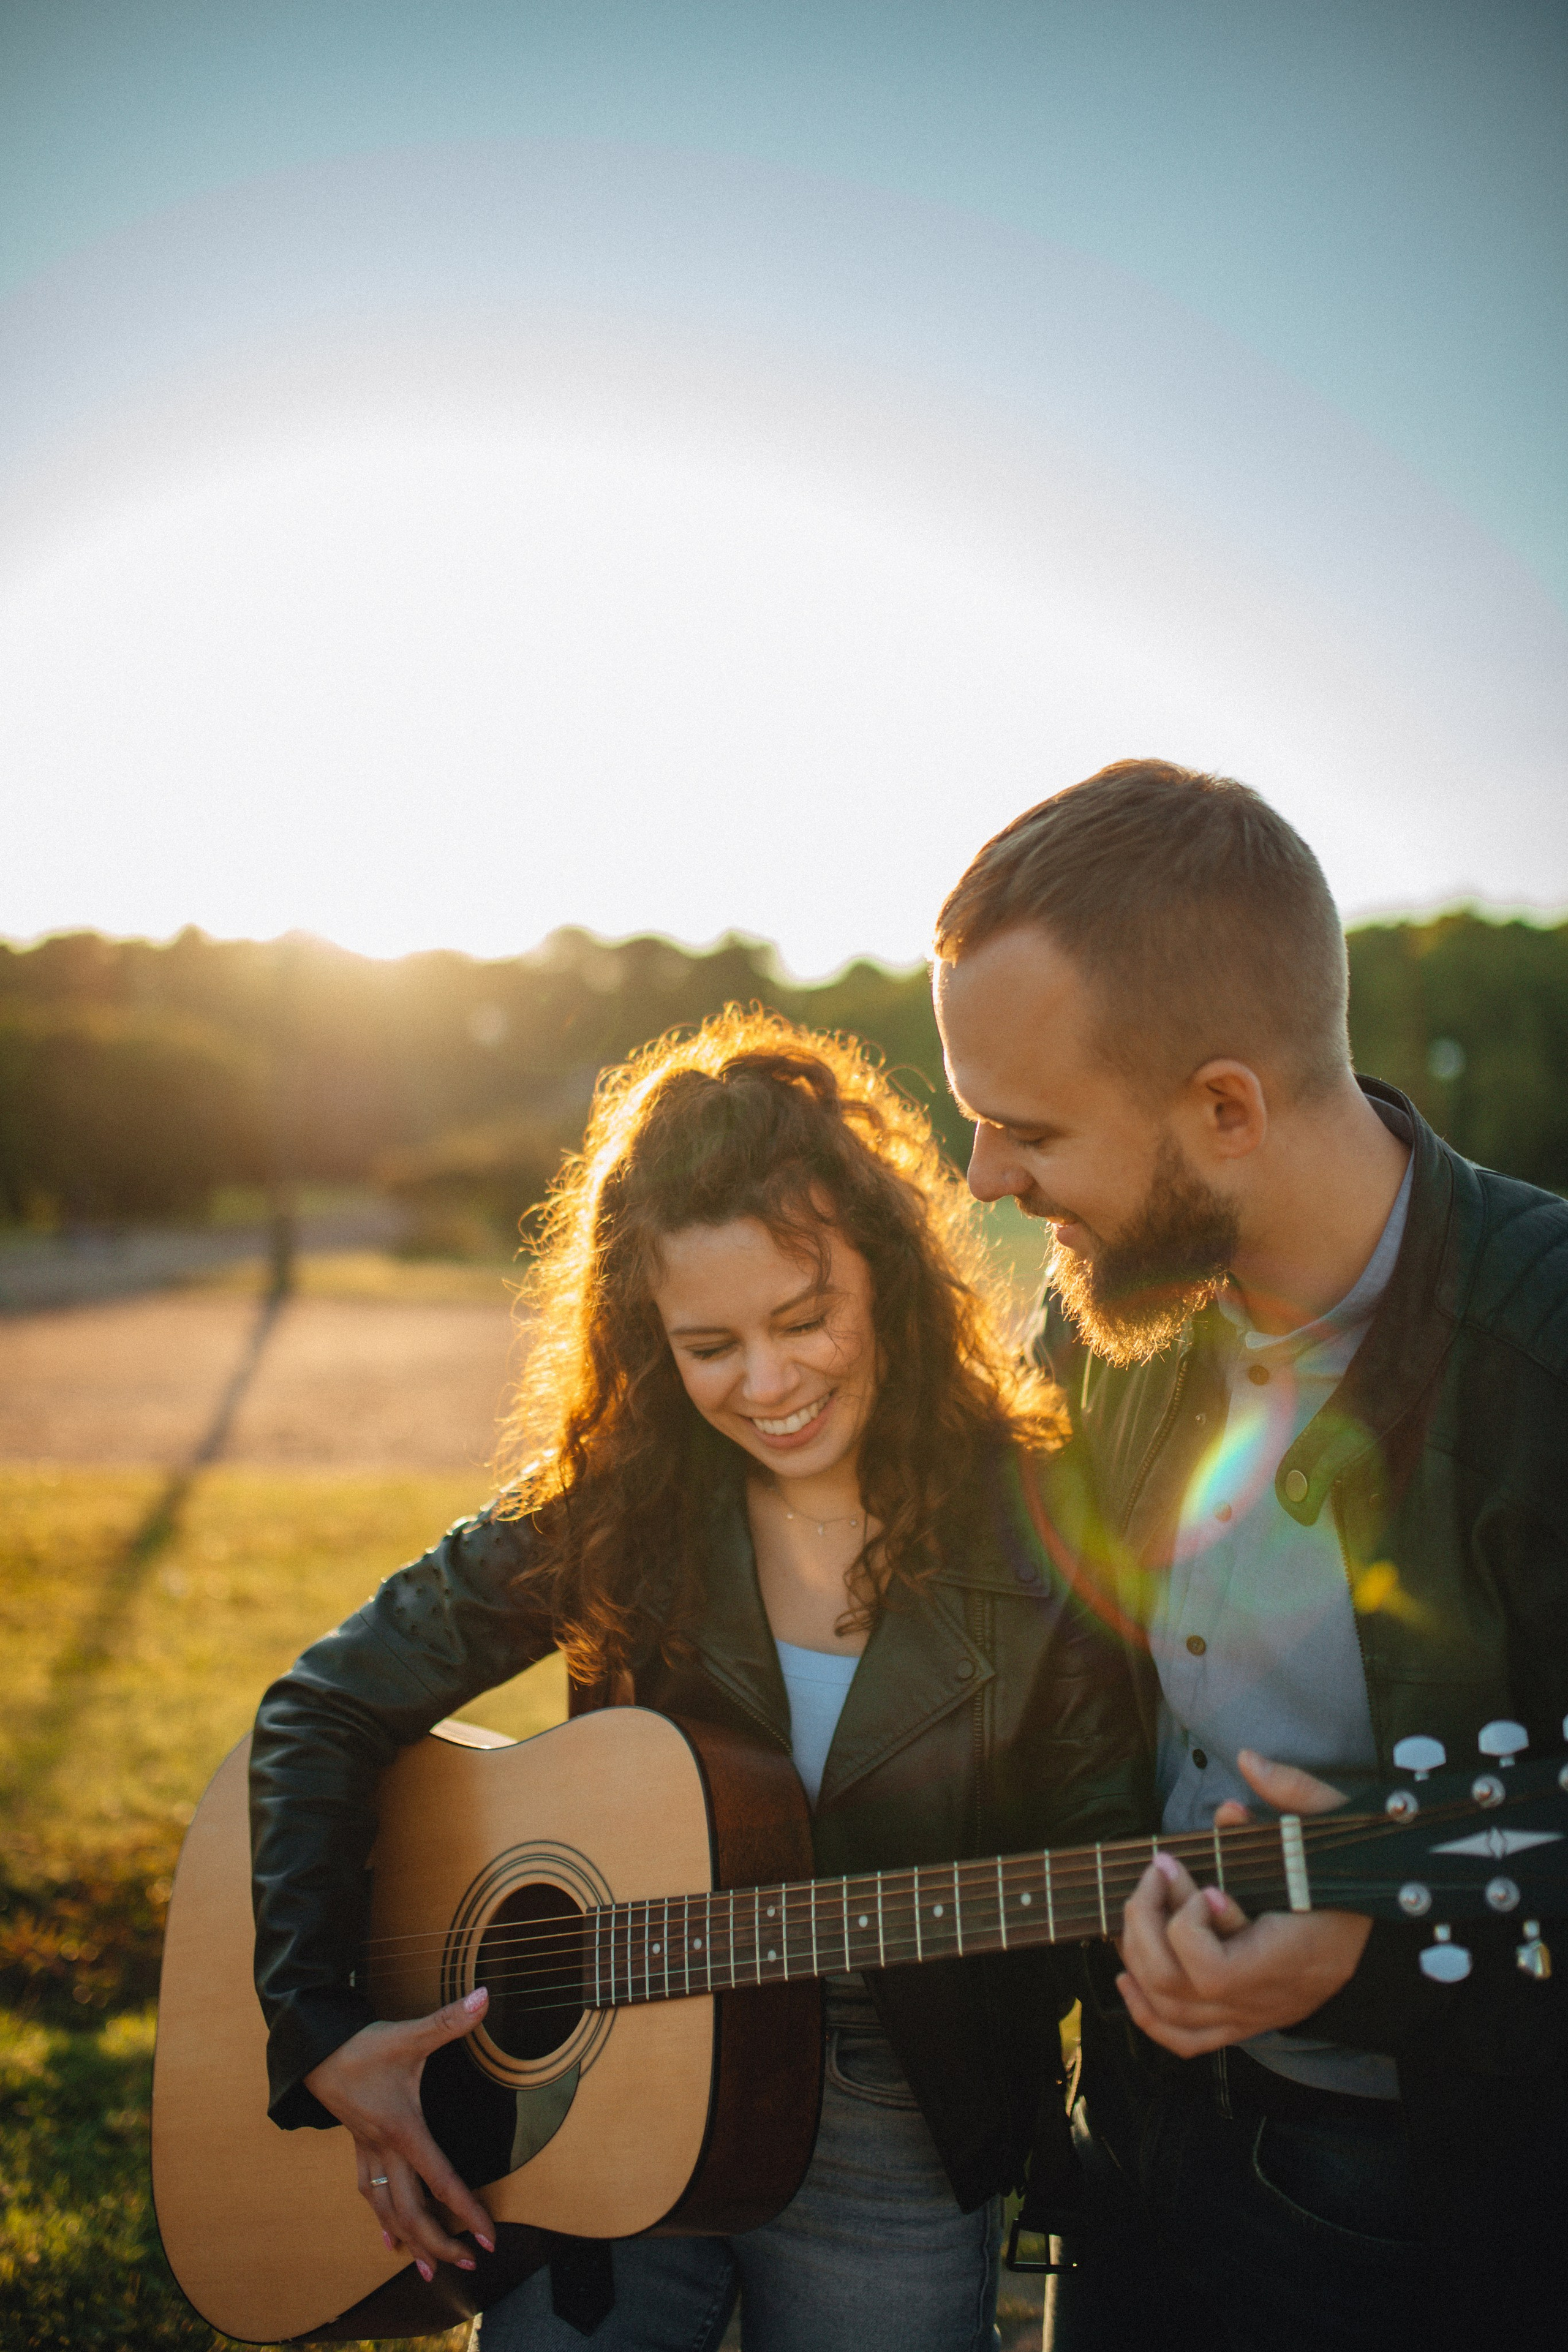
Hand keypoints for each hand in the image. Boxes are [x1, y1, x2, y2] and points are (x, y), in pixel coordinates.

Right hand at [304, 1986, 495, 2280]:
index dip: (467, 2211)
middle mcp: (385, 2151)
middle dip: (441, 2242)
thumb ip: (449, 2020)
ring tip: (430, 2270)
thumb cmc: (362, 2046)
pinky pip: (372, 2194)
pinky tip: (389, 2239)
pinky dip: (384, 2219)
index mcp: (403, 2131)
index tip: (489, 2238)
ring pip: (389, 2210)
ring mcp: (369, 2152)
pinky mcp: (359, 2147)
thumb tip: (485, 1997)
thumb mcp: (408, 2034)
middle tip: (468, 2266)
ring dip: (411, 2241)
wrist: (313, 2050)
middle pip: (413, 2211)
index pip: (441, 2181)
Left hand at [1114, 1750, 1371, 2057]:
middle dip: (1147, 1925)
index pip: (1212, 1970)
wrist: (1384, 1936)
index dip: (1189, 1927)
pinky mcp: (1243, 2022)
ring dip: (1137, 1958)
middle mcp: (1263, 1998)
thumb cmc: (1352, 1878)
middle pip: (1175, 1989)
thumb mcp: (1332, 1825)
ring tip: (1139, 1907)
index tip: (1204, 1883)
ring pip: (1171, 2013)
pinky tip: (1126, 1976)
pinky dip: (1147, 2014)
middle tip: (1157, 1873)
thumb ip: (1293, 1792)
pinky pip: (1185, 2039)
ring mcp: (1251, 2016)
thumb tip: (1248, 1760)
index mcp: (1285, 1958)